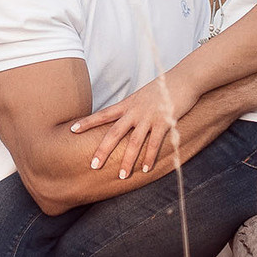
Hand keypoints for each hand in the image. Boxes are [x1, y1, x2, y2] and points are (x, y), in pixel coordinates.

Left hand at [70, 74, 203, 180]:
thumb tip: (125, 117)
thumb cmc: (164, 88)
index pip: (103, 114)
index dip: (87, 122)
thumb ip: (133, 107)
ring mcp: (149, 117)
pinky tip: (145, 169)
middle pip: (114, 133)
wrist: (184, 79)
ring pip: (134, 142)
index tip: (72, 130)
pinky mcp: (164, 122)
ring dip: (127, 161)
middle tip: (93, 166)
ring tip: (121, 176)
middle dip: (103, 150)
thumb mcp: (143, 95)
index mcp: (128, 104)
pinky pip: (155, 143)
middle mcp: (135, 112)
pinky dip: (149, 157)